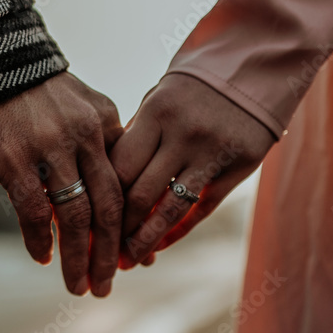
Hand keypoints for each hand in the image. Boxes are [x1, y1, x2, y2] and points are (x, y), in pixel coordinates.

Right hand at [0, 72, 123, 296]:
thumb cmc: (23, 86)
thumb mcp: (74, 101)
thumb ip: (96, 137)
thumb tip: (106, 187)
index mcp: (104, 121)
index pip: (126, 184)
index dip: (131, 226)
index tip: (137, 258)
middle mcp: (84, 135)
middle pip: (108, 207)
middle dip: (111, 253)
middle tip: (109, 285)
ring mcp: (49, 148)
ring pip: (75, 217)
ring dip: (78, 258)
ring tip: (78, 286)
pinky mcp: (13, 159)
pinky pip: (34, 212)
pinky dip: (40, 240)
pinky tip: (42, 259)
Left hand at [111, 73, 275, 267]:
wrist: (251, 70)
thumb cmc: (186, 94)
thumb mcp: (155, 106)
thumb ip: (131, 144)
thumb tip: (96, 191)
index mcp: (155, 115)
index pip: (118, 169)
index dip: (98, 201)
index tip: (81, 225)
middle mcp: (184, 135)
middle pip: (140, 194)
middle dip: (117, 229)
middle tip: (100, 252)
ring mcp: (214, 153)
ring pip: (170, 210)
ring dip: (145, 241)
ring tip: (128, 262)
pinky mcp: (239, 168)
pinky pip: (201, 210)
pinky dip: (176, 231)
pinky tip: (158, 247)